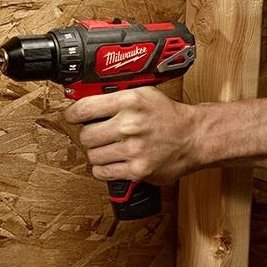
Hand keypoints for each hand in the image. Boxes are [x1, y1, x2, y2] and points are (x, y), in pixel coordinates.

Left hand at [64, 86, 199, 185]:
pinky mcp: (138, 170)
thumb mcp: (142, 93)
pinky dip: (103, 168)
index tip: (72, 117)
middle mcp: (131, 124)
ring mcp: (134, 149)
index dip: (72, 114)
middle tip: (96, 134)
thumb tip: (82, 99)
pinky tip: (112, 161)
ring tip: (109, 148)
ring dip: (97, 153)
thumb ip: (113, 96)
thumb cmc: (167, 115)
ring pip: (92, 155)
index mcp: (130, 101)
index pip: (85, 108)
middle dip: (88, 135)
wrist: (194, 137)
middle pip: (86, 135)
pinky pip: (103, 172)